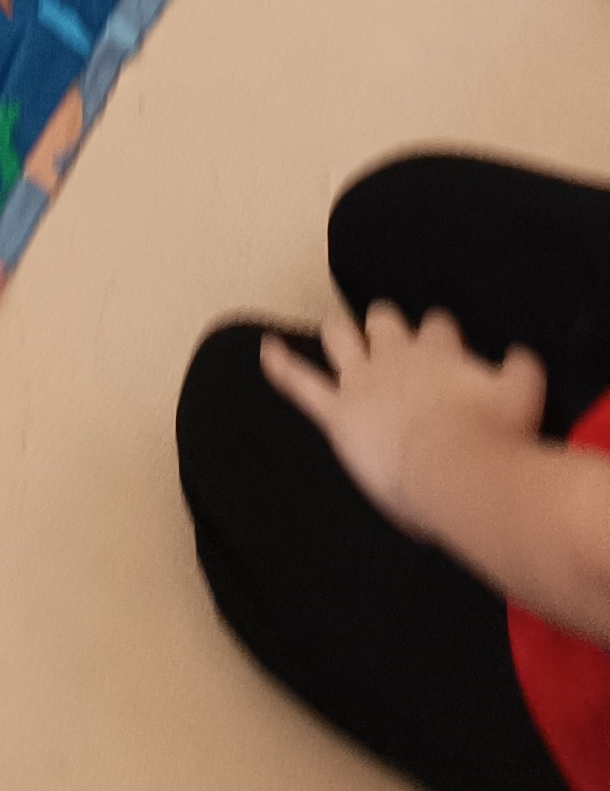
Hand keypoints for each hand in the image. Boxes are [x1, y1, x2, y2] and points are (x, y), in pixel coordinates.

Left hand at [261, 300, 544, 540]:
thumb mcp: (524, 396)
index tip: (446, 346)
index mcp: (439, 350)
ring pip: (340, 337)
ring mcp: (362, 381)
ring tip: (341, 336)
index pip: (436, 326)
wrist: (457, 470)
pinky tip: (267, 351)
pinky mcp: (338, 414)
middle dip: (386, 326)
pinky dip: (282, 367)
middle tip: (394, 343)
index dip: (439, 334)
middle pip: (383, 320)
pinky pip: (301, 385)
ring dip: (341, 335)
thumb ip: (521, 371)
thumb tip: (521, 357)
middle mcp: (395, 356)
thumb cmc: (495, 438)